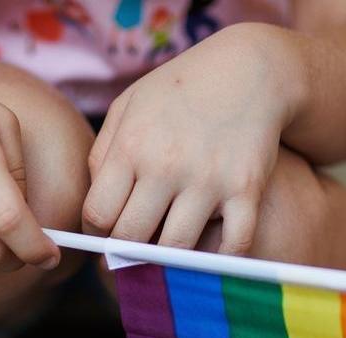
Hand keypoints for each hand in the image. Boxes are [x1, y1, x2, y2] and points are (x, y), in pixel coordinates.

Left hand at [83, 23, 297, 253]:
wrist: (250, 69)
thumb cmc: (180, 90)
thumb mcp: (129, 107)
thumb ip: (103, 156)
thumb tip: (95, 212)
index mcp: (131, 146)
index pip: (98, 215)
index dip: (97, 233)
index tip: (108, 234)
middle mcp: (166, 166)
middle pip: (131, 238)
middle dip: (127, 251)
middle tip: (133, 250)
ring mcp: (209, 180)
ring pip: (176, 250)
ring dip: (168, 260)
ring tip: (164, 253)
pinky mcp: (247, 189)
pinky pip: (233, 245)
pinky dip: (220, 260)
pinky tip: (209, 253)